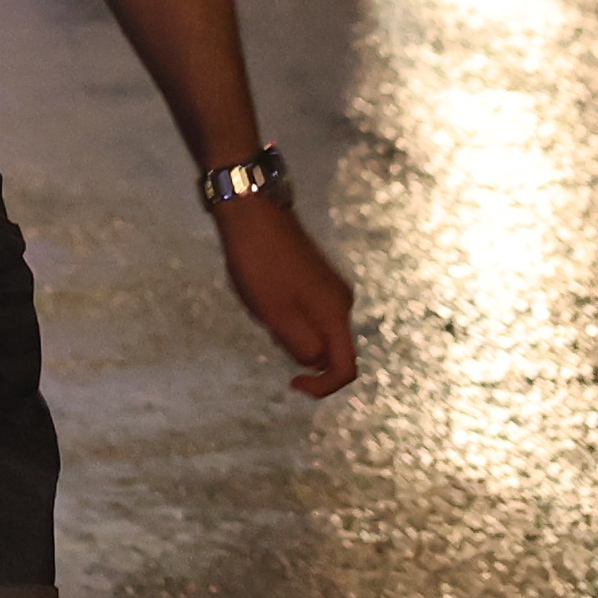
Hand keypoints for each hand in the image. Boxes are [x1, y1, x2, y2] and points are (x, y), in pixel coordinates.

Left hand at [217, 186, 356, 395]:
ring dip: (289, 329)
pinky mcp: (313, 274)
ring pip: (315, 329)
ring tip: (260, 302)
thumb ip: (302, 346)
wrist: (251, 209)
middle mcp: (341, 301)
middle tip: (267, 325)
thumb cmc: (261, 264)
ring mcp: (328, 285)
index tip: (292, 383)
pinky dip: (286, 313)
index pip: (346, 368)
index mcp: (336, 313)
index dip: (323, 387)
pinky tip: (262, 291)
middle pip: (330, 348)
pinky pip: (306, 310)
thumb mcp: (276, 314)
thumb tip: (316, 362)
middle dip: (298, 350)